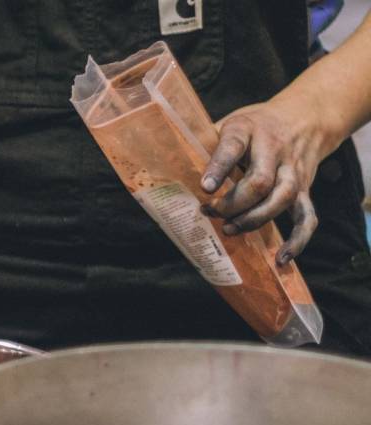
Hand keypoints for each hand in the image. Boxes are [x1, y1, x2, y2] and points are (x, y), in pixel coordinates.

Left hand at [200, 99, 335, 264]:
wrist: (305, 116)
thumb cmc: (255, 126)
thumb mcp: (229, 124)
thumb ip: (205, 144)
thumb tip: (165, 169)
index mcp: (246, 129)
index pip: (233, 147)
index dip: (219, 168)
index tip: (204, 187)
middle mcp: (273, 149)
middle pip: (260, 181)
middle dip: (233, 204)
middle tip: (210, 213)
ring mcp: (293, 170)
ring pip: (283, 198)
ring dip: (255, 219)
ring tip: (229, 230)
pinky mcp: (306, 188)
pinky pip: (307, 216)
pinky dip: (297, 240)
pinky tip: (280, 258)